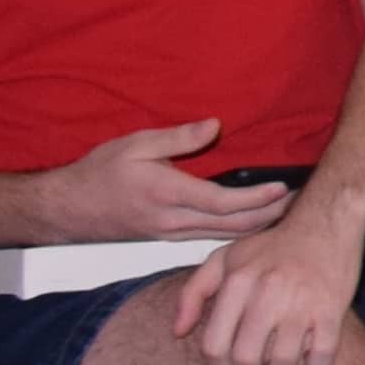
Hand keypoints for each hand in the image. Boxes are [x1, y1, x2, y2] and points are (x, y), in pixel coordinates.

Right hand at [43, 116, 293, 247]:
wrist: (64, 210)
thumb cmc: (97, 173)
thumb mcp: (134, 144)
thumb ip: (177, 138)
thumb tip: (214, 126)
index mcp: (166, 194)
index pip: (221, 202)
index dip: (256, 198)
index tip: (283, 188)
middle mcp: (171, 220)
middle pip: (230, 226)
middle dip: (268, 216)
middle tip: (300, 203)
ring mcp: (169, 234)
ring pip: (222, 237)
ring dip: (256, 228)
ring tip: (286, 215)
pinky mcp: (166, 238)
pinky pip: (208, 239)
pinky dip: (236, 234)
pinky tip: (253, 226)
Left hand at [172, 189, 361, 364]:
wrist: (326, 221)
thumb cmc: (272, 246)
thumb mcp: (226, 259)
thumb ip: (193, 293)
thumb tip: (178, 332)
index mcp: (238, 281)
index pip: (214, 345)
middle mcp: (267, 292)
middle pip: (246, 360)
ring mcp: (302, 301)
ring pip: (283, 364)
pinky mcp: (332, 308)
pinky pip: (322, 356)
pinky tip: (312, 357)